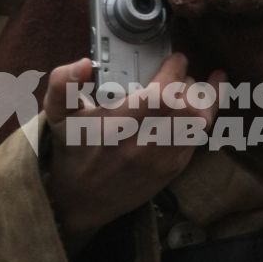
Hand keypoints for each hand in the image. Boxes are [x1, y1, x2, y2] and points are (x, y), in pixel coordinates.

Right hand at [41, 51, 225, 253]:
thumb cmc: (72, 151)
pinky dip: (204, 118)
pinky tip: (204, 104)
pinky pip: (198, 140)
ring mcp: (161, 160)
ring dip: (204, 99)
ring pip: (199, 123)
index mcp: (115, 128)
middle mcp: (142, 146)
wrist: (80, 202)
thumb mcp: (58, 115)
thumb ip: (63, 84)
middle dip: (189, 83)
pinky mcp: (172, 170)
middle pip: (186, 108)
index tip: (175, 59)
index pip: (160, 96)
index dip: (174, 72)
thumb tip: (85, 63)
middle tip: (180, 73)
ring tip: (202, 83)